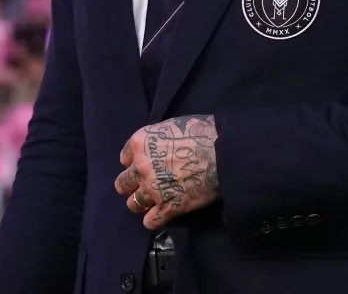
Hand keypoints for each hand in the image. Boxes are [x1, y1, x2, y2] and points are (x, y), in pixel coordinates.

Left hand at [114, 115, 218, 229]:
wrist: (225, 151)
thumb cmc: (203, 132)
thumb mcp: (173, 125)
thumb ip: (158, 138)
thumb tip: (159, 145)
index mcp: (140, 143)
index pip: (124, 158)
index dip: (135, 162)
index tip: (146, 164)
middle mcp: (141, 167)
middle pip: (122, 184)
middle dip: (133, 185)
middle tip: (147, 184)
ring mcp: (153, 190)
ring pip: (132, 205)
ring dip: (143, 203)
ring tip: (156, 201)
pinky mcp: (168, 208)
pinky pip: (150, 222)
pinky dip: (156, 219)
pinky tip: (165, 213)